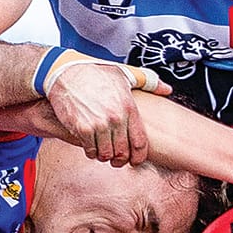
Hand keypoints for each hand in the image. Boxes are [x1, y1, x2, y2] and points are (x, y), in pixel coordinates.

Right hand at [47, 57, 168, 164]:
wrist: (65, 72)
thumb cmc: (95, 72)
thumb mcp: (124, 74)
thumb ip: (148, 81)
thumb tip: (167, 89)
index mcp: (129, 107)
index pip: (140, 142)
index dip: (139, 156)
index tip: (135, 160)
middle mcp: (116, 118)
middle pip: (123, 152)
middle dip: (120, 159)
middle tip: (116, 159)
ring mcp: (98, 124)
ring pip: (106, 154)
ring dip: (104, 155)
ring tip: (102, 150)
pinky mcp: (82, 128)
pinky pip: (90, 151)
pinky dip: (91, 152)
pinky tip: (90, 145)